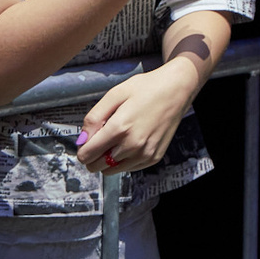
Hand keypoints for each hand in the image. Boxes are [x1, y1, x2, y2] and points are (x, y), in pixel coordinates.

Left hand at [77, 64, 193, 173]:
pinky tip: (131, 141)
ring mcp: (145, 153)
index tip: (87, 141)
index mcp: (120, 128)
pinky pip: (128, 168)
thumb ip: (93, 118)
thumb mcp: (114, 94)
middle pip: (97, 166)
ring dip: (108, 159)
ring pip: (112, 170)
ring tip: (118, 138)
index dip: (82, 149)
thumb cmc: (147, 88)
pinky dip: (124, 159)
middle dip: (93, 155)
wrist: (177, 89)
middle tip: (102, 138)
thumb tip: (82, 140)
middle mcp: (133, 145)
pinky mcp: (154, 157)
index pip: (87, 155)